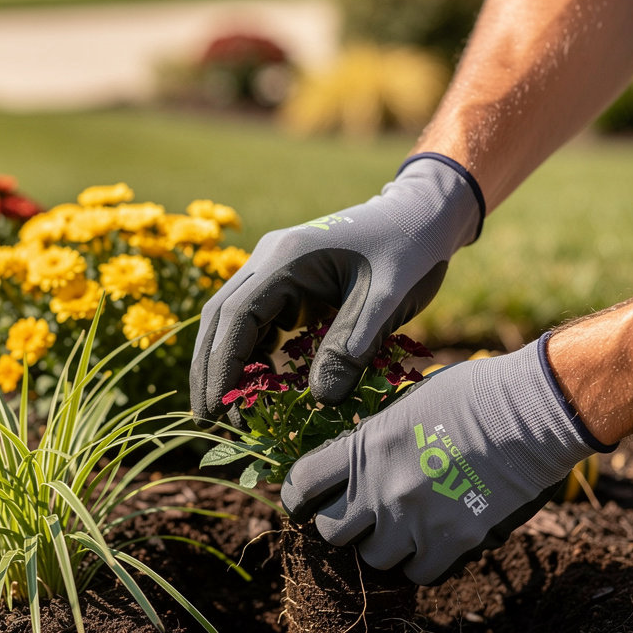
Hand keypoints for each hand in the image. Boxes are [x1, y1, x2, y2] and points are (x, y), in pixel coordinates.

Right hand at [190, 154, 482, 424]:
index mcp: (286, 258)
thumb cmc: (410, 247)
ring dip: (227, 364)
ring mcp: (273, 269)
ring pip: (232, 321)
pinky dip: (252, 355)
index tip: (219, 409)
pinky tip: (259, 385)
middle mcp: (268, 260)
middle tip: (209, 420)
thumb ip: (351, 345)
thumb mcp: (387, 298)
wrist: (423, 212)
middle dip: (210, 370)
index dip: (222, 366)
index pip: (236, 316)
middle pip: (220, 319)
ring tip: (231, 412)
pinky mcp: (286, 283)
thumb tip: (320, 401)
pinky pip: (256, 322)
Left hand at [281, 336, 611, 583]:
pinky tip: (433, 541)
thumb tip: (350, 464)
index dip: (296, 495)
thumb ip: (371, 440)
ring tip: (403, 526)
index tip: (303, 501)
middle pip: (330, 533)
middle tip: (358, 516)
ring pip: (373, 559)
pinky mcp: (453, 543)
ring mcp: (415, 520)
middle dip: (341, 526)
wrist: (533, 412)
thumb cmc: (471, 394)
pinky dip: (421, 563)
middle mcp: (381, 488)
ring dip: (383, 547)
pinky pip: (418, 574)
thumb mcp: (404, 406)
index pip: (302, 484)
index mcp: (364, 446)